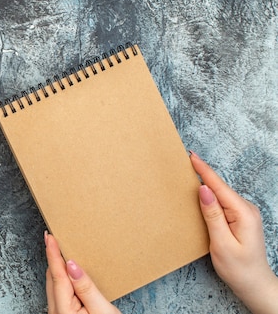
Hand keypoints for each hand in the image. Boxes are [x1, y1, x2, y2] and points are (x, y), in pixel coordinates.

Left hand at [45, 231, 121, 313]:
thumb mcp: (102, 309)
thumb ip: (85, 287)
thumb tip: (72, 265)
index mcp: (64, 310)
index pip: (57, 275)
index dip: (53, 254)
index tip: (49, 237)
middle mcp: (56, 312)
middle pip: (52, 278)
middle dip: (52, 258)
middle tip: (53, 238)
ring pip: (53, 285)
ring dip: (56, 268)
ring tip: (58, 250)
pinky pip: (58, 292)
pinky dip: (60, 278)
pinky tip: (65, 273)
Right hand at [191, 151, 277, 313]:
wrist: (254, 284)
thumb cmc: (238, 268)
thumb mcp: (221, 243)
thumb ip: (212, 215)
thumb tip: (204, 190)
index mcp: (243, 213)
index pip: (219, 186)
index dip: (204, 170)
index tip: (191, 155)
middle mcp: (246, 209)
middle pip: (220, 187)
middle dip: (202, 173)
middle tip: (185, 160)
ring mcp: (244, 213)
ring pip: (220, 194)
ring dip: (205, 184)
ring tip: (189, 172)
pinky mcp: (239, 219)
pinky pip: (222, 202)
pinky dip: (210, 196)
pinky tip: (201, 193)